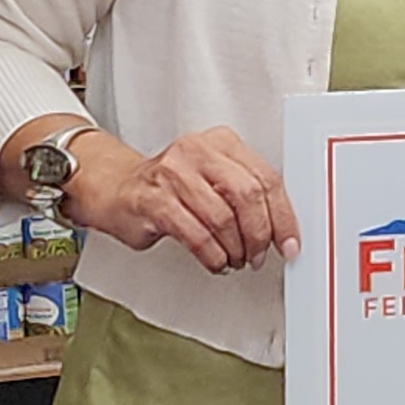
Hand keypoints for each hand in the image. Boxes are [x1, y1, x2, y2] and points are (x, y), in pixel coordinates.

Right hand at [61, 125, 298, 271]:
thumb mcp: (213, 178)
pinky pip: (196, 235)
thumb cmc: (170, 187)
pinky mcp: (153, 201)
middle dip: (259, 234)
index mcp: (221, 142)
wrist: (115, 188)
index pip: (266, 178)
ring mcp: (173, 174)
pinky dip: (212, 256)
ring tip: (234, 259)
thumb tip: (281, 228)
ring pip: (222, 219)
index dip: (283, 216)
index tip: (289, 242)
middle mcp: (197, 151)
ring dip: (235, 249)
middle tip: (260, 255)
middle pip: (247, 196)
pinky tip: (216, 262)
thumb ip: (245, 193)